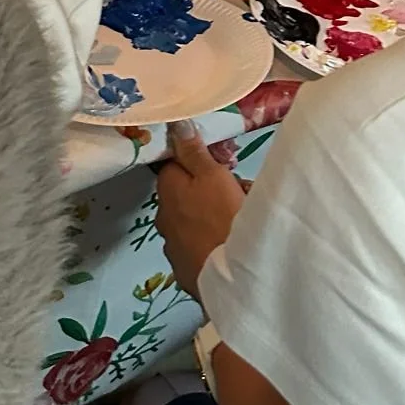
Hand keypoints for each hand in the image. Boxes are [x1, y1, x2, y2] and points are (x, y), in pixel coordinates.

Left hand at [154, 122, 247, 297]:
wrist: (231, 280)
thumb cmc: (223, 219)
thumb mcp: (214, 176)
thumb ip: (194, 151)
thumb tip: (175, 125)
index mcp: (167, 189)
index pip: (176, 164)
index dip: (199, 160)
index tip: (224, 163)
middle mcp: (163, 216)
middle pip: (186, 193)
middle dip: (209, 189)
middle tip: (239, 191)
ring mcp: (173, 246)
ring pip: (194, 221)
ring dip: (212, 216)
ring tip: (242, 219)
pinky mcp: (186, 270)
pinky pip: (199, 246)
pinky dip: (212, 241)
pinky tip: (231, 244)